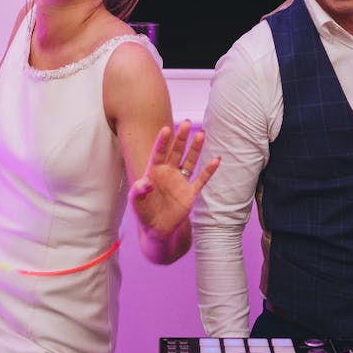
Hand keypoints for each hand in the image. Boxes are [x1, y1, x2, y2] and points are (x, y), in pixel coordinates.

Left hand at [131, 119, 217, 240]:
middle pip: (176, 152)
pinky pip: (201, 179)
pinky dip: (208, 170)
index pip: (159, 153)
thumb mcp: (136, 202)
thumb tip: (146, 182)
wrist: (157, 229)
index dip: (162, 142)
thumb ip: (138, 191)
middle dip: (181, 138)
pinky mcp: (190, 192)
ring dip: (195, 149)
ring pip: (189, 161)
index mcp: (153, 172)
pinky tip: (216, 160)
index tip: (166, 129)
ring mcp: (180, 181)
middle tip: (187, 123)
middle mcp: (168, 173)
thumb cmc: (144, 212)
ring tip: (201, 134)